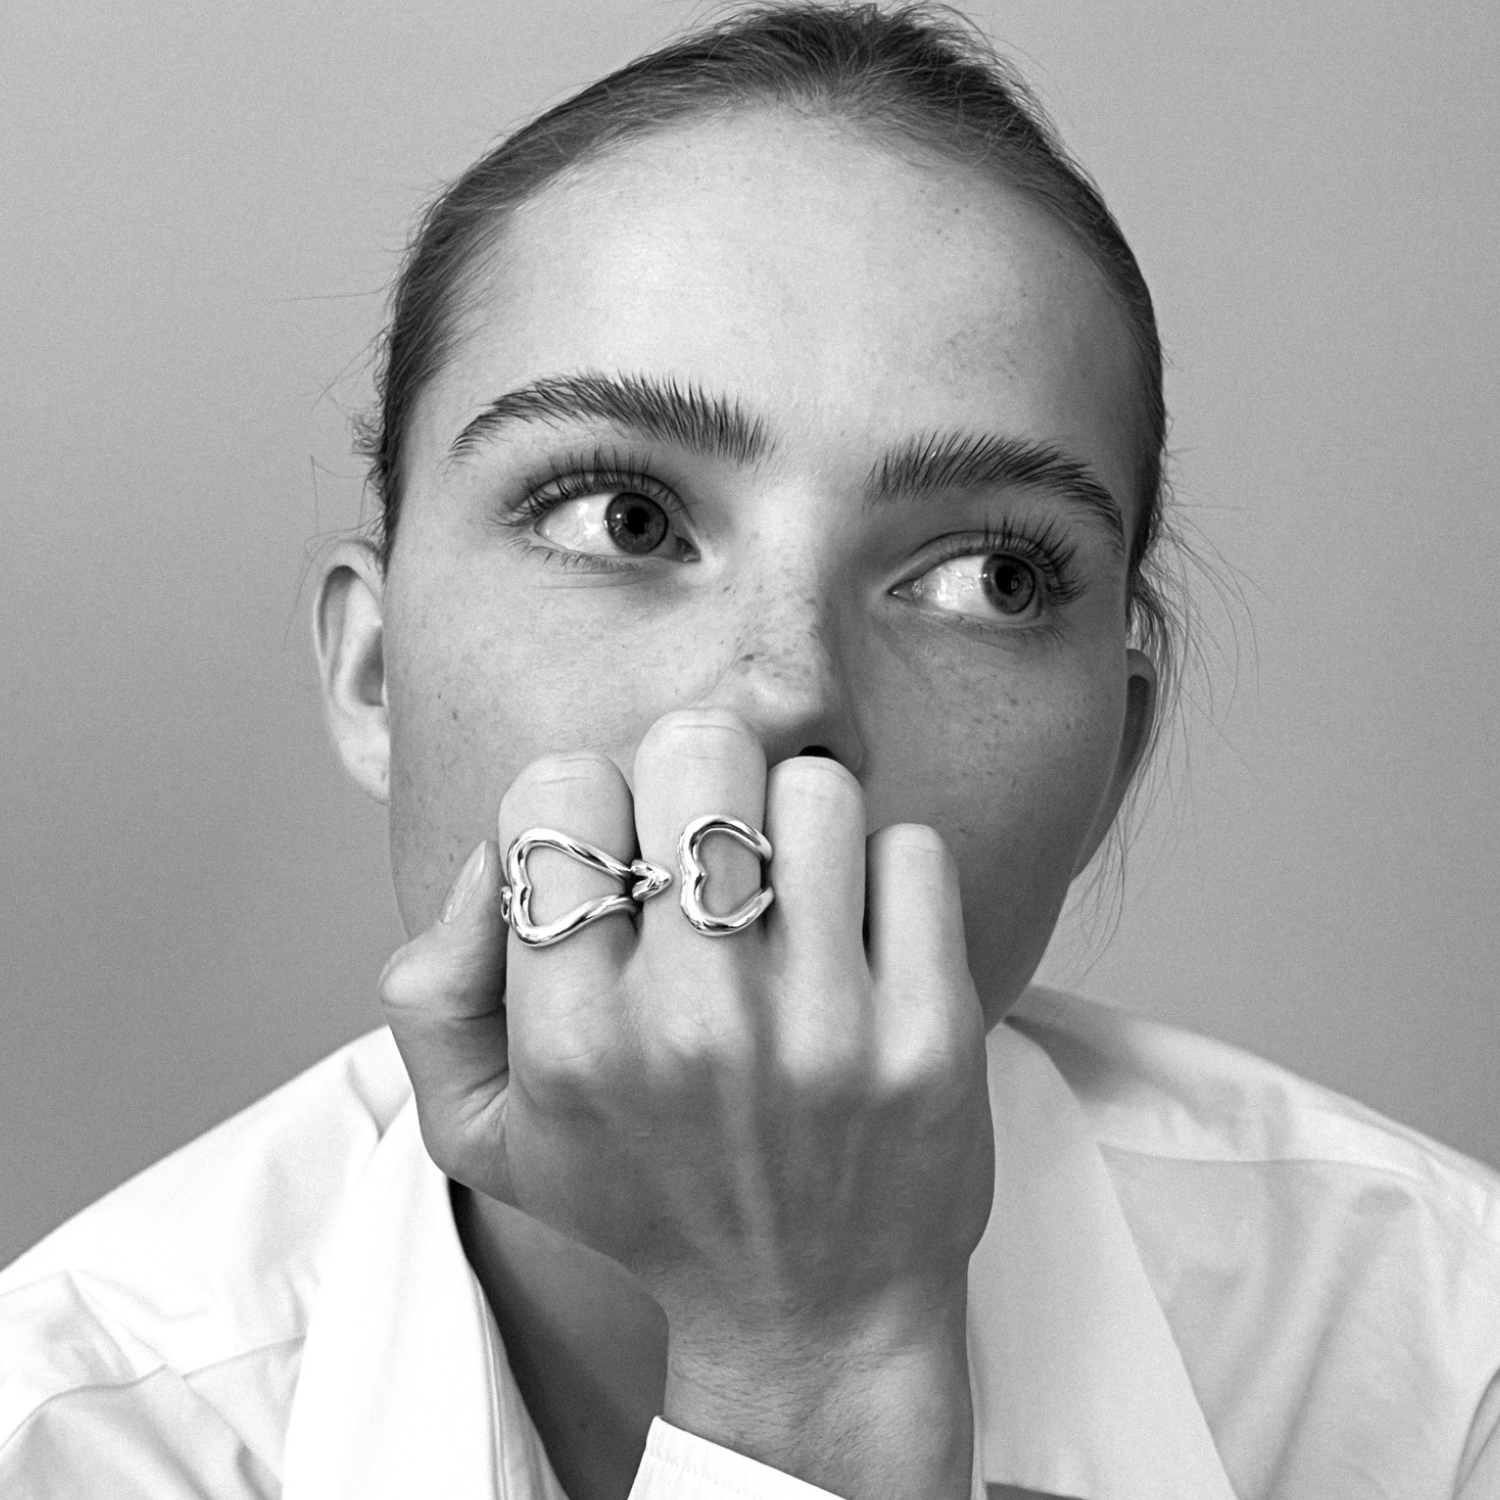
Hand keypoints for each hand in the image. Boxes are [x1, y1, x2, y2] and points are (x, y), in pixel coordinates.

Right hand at [380, 707, 993, 1497]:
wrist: (811, 1318)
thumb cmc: (645, 1199)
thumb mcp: (484, 1131)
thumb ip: (432, 988)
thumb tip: (496, 856)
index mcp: (572, 1040)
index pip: (559, 790)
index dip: (586, 801)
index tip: (614, 862)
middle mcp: (695, 1028)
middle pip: (696, 750)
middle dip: (696, 777)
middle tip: (709, 849)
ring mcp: (825, 1030)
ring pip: (815, 787)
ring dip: (799, 825)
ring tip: (789, 901)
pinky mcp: (932, 1034)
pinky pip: (913, 850)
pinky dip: (887, 875)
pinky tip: (861, 943)